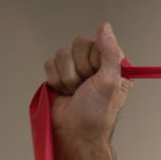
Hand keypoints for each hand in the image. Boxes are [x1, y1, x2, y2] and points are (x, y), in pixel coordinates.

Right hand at [44, 22, 131, 150]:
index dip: (92, 60)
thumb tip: (105, 26)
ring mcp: (75, 70)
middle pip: (77, 44)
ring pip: (61, 54)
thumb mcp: (110, 81)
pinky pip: (49, 64)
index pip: (96, 42)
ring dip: (67, 77)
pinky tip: (64, 93)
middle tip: (85, 87)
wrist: (76, 133)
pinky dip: (55, 80)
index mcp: (111, 65)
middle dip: (79, 69)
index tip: (95, 76)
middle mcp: (94, 65)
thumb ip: (109, 52)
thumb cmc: (97, 113)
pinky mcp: (58, 76)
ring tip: (75, 93)